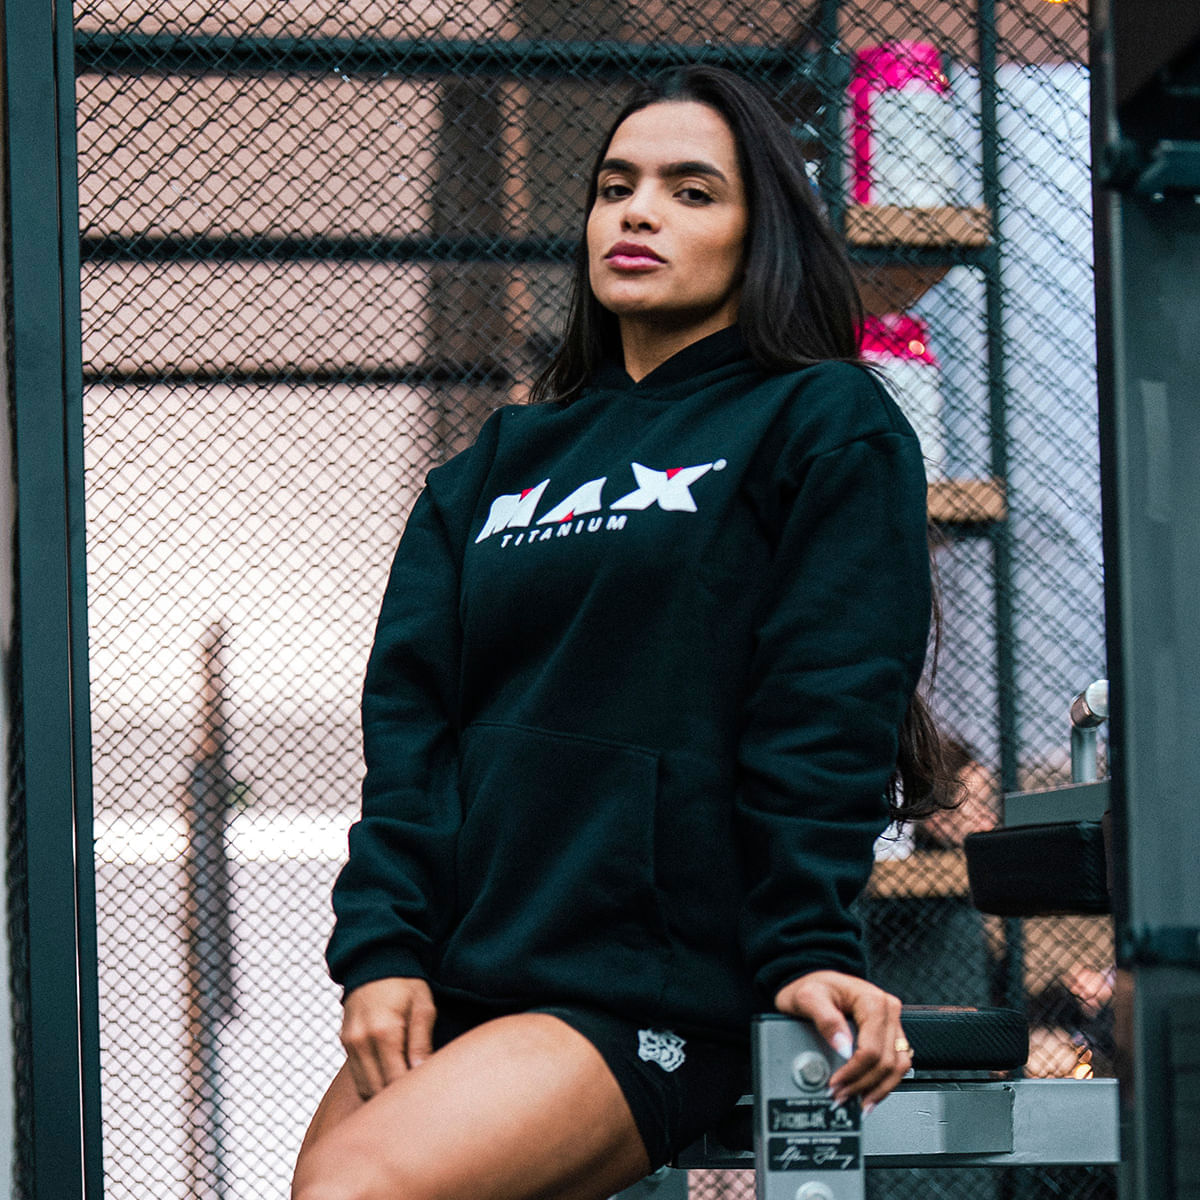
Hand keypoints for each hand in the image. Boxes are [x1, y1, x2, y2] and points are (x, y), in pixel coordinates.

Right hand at [340, 976, 436, 1100]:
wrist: (376, 961)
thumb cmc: (406, 983)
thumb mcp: (423, 1007)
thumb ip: (421, 1042)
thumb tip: (420, 1073)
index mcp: (384, 1031)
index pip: (395, 1080)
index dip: (411, 1094)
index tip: (427, 1097)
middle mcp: (361, 1040)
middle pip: (377, 1090)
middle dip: (397, 1099)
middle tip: (419, 1099)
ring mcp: (350, 1043)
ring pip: (364, 1088)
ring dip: (383, 1094)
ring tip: (406, 1092)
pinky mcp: (345, 1043)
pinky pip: (358, 1075)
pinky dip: (373, 1083)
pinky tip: (391, 1078)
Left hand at [773, 970, 909, 1111]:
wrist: (816, 983)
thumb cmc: (813, 987)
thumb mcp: (809, 997)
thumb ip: (826, 1020)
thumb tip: (843, 1048)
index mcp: (872, 1001)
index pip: (871, 1049)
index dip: (854, 1072)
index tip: (836, 1084)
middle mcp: (888, 1009)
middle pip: (886, 1061)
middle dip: (863, 1084)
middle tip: (840, 1096)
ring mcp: (892, 1021)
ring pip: (899, 1066)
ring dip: (879, 1088)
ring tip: (859, 1102)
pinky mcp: (891, 1032)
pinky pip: (897, 1062)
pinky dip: (885, 1081)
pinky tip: (870, 1092)